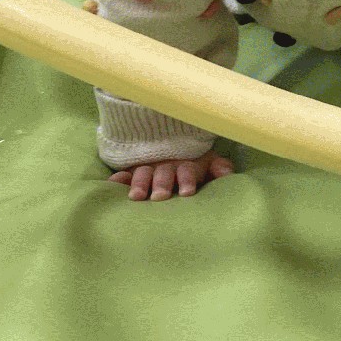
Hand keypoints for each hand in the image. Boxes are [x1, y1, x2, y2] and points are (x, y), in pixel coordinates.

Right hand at [107, 151, 233, 200]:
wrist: (171, 143)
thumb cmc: (194, 162)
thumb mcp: (209, 162)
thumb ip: (219, 167)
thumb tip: (228, 174)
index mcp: (186, 166)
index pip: (187, 171)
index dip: (187, 180)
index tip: (187, 193)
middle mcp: (166, 166)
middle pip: (164, 174)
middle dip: (162, 184)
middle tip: (160, 197)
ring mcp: (148, 168)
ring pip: (143, 174)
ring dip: (140, 184)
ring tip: (136, 197)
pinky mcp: (133, 172)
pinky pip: (123, 174)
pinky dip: (118, 180)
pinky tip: (113, 185)